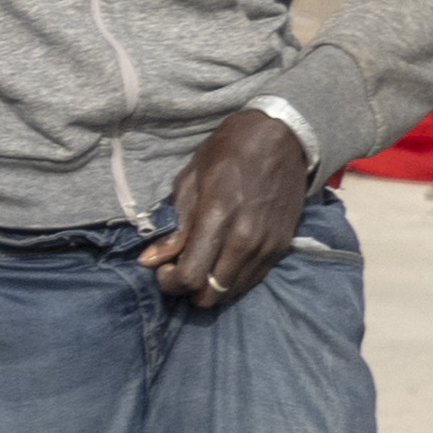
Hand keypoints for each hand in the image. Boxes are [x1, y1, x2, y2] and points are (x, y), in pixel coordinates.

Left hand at [144, 115, 313, 308]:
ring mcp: (267, 245)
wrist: (282, 138)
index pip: (190, 277)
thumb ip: (174, 226)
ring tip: (203, 265)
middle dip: (189, 290)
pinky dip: (233, 279)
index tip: (163, 269)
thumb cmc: (229, 152)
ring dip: (212, 287)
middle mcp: (245, 239)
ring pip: (233, 292)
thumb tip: (150, 260)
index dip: (169, 282)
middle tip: (181, 269)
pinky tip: (223, 261)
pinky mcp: (281, 246)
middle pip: (212, 294)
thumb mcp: (191, 181)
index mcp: (217, 218)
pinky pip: (253, 280)